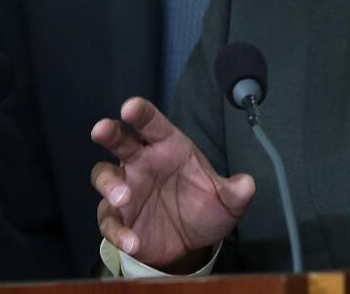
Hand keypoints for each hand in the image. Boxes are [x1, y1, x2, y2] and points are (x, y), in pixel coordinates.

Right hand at [91, 97, 254, 272]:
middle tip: (102, 129)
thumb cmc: (205, 207)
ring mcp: (127, 189)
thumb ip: (237, 191)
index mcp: (168, 147)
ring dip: (110, 184)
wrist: (193, 241)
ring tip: (124, 196)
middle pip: (120, 141)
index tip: (131, 106)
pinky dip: (118, 231)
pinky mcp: (119, 218)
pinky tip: (133, 241)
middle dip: (110, 132)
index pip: (153, 124)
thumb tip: (247, 184)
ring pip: (105, 176)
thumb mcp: (228, 200)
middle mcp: (143, 163)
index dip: (141, 113)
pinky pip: (110, 221)